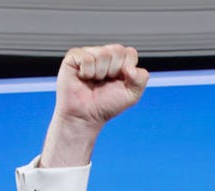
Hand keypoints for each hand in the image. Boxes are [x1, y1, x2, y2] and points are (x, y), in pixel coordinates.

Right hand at [41, 44, 149, 166]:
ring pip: (103, 53)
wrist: (86, 116)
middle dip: (114, 71)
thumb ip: (141, 79)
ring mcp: (89, 53)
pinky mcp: (74, 56)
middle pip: (118, 50)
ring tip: (93, 81)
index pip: (130, 53)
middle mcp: (104, 54)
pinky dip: (87, 72)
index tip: (119, 82)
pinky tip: (83, 78)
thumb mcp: (132, 95)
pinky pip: (87, 58)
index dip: (127, 69)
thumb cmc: (106, 105)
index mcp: (119, 61)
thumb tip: (131, 68)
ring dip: (100, 73)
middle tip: (105, 82)